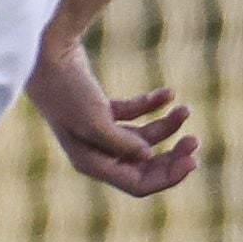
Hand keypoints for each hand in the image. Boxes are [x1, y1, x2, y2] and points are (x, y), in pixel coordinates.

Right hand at [28, 45, 200, 198]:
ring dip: (166, 126)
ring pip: (143, 138)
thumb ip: (122, 143)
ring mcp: (100, 132)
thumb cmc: (68, 92)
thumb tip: (148, 156)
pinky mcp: (102, 110)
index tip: (193, 160)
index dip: (167, 176)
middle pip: (144, 166)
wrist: (47, 57)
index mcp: (93, 163)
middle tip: (195, 141)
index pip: (138, 184)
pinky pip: (135, 115)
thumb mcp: (95, 120)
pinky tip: (168, 94)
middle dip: (171, 155)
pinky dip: (152, 106)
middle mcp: (97, 152)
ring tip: (185, 109)